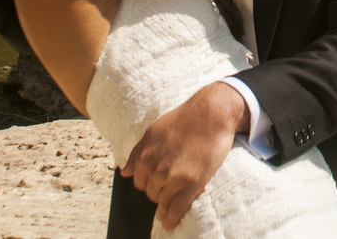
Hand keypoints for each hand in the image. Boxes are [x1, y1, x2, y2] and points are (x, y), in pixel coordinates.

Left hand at [120, 81, 247, 229]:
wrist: (212, 113)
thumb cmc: (184, 119)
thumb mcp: (153, 131)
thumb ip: (137, 152)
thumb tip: (124, 172)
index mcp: (145, 155)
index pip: (139, 182)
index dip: (148, 185)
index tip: (156, 187)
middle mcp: (157, 168)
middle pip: (151, 194)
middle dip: (158, 194)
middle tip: (168, 193)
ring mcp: (174, 177)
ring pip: (163, 203)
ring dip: (164, 210)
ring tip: (166, 217)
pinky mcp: (192, 183)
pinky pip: (177, 208)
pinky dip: (172, 218)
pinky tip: (171, 222)